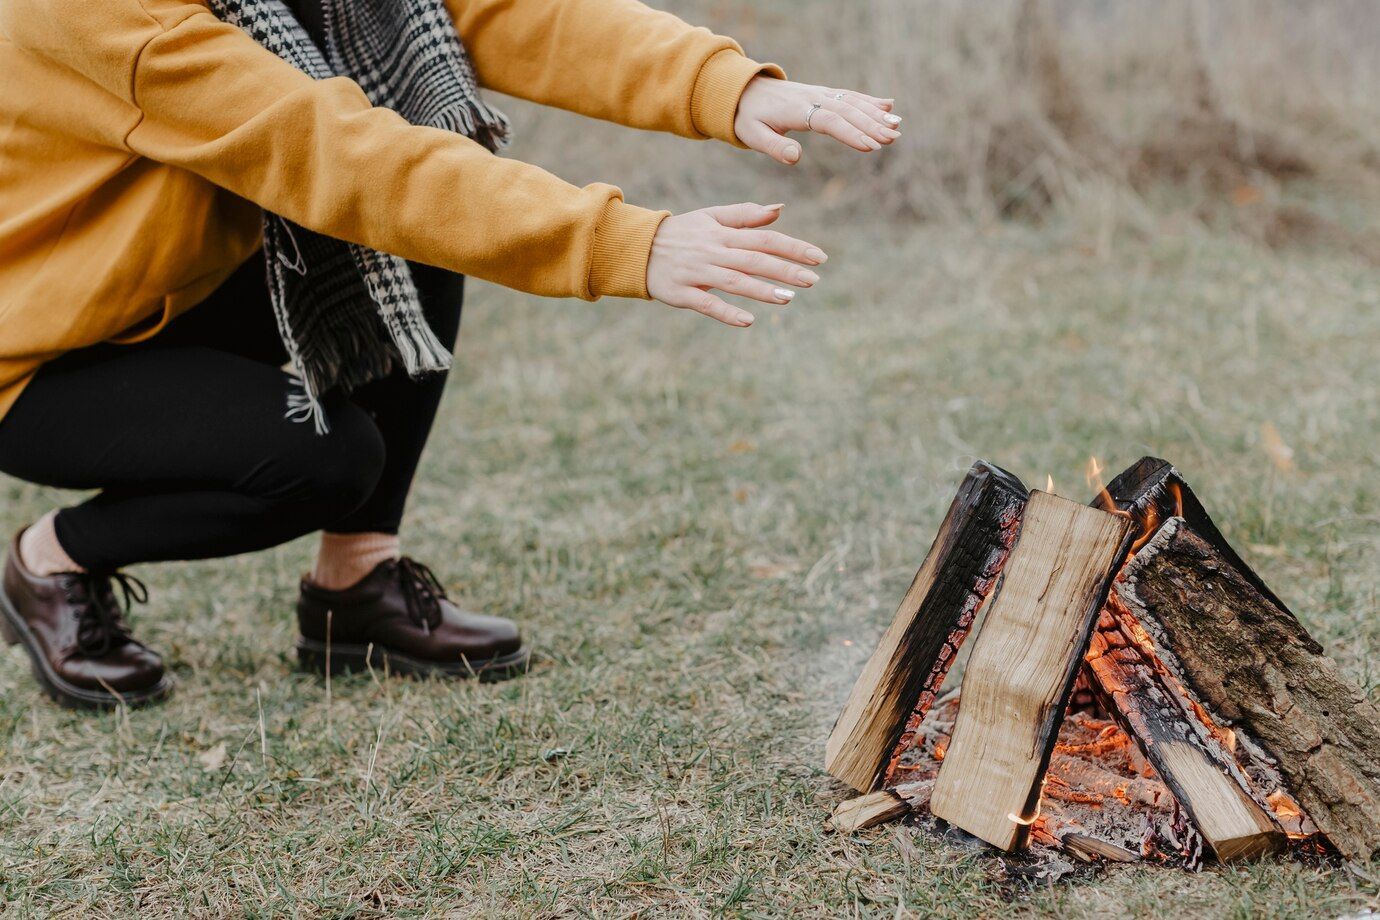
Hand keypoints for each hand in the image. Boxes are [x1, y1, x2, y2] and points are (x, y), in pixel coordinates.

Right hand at [646, 203, 825, 326]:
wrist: (636, 248)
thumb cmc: (682, 233)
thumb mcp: (711, 217)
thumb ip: (745, 215)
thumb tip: (779, 209)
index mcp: (723, 234)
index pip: (764, 239)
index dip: (793, 247)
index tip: (819, 257)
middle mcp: (712, 252)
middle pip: (754, 259)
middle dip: (785, 270)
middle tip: (814, 280)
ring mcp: (696, 273)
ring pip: (734, 281)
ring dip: (762, 290)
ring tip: (789, 299)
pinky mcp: (681, 294)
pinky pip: (706, 304)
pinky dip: (727, 312)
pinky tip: (748, 321)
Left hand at [734, 77, 899, 164]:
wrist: (742, 90)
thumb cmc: (747, 117)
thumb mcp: (752, 135)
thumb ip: (773, 147)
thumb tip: (795, 158)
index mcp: (796, 110)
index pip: (829, 122)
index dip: (851, 133)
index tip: (871, 146)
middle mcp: (812, 97)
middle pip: (847, 111)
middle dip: (872, 125)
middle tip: (893, 139)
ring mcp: (819, 93)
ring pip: (852, 102)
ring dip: (876, 114)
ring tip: (897, 127)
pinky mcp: (823, 93)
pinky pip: (849, 96)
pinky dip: (869, 101)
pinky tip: (889, 106)